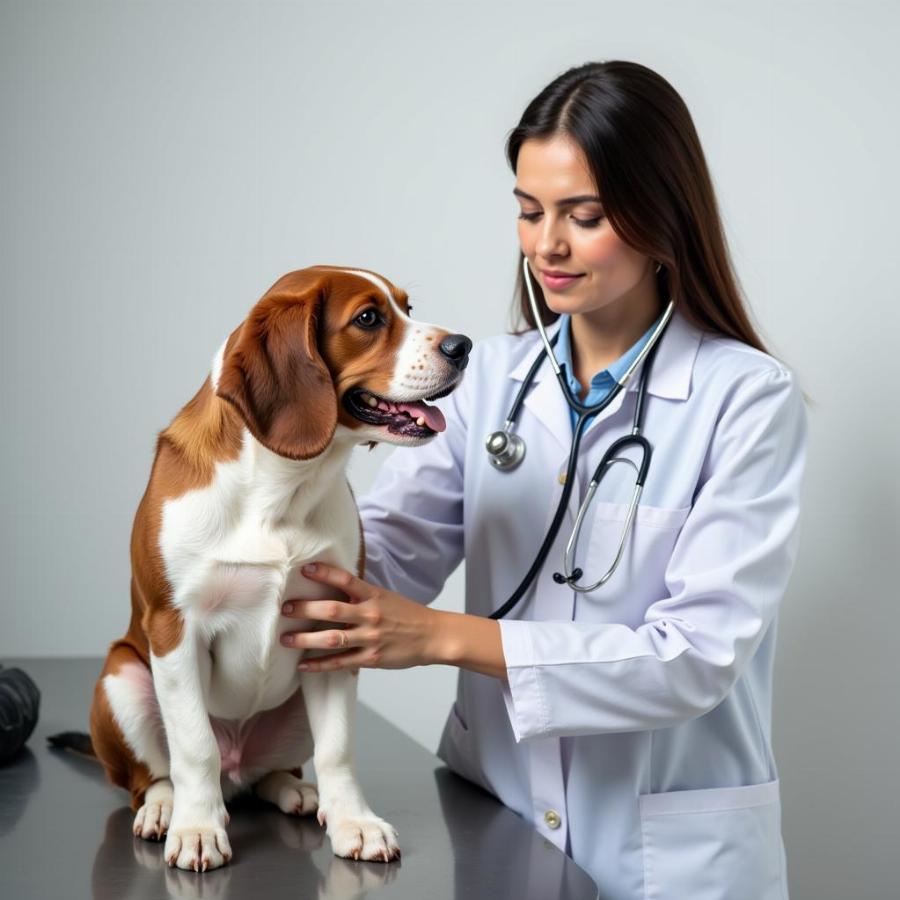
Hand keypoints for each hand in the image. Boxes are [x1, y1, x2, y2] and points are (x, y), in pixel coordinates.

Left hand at [280, 562, 444, 672]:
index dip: (325, 573)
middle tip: (285, 608)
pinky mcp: (371, 658)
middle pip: (332, 610)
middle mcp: (370, 615)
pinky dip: (320, 665)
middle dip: (305, 609)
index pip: (346, 580)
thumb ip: (361, 594)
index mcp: (374, 595)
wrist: (433, 636)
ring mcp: (370, 638)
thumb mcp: (386, 597)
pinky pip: (341, 662)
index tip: (305, 569)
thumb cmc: (407, 615)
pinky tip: (303, 665)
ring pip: (331, 639)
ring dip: (305, 640)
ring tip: (286, 639)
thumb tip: (333, 589)